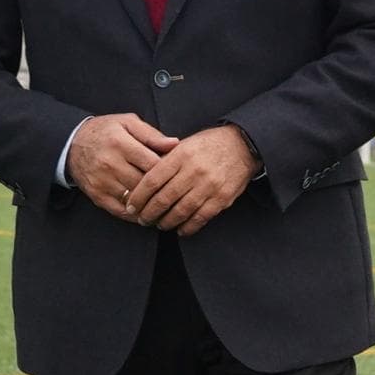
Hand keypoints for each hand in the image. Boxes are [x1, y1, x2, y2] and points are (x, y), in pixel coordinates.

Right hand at [68, 113, 173, 216]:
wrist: (72, 144)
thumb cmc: (105, 132)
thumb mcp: (127, 123)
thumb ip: (151, 134)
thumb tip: (174, 144)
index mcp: (120, 143)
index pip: (152, 163)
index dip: (168, 171)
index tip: (176, 173)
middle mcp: (110, 163)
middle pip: (145, 183)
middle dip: (161, 188)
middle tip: (174, 190)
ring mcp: (102, 182)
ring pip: (135, 199)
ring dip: (151, 203)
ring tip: (164, 202)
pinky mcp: (97, 196)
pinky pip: (121, 211)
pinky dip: (136, 214)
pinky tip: (147, 210)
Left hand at [127, 125, 259, 236]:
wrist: (242, 145)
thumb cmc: (209, 144)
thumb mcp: (185, 144)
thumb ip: (165, 159)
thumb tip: (142, 178)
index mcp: (181, 155)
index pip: (152, 180)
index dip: (138, 196)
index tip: (131, 206)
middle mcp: (193, 171)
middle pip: (163, 199)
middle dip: (148, 213)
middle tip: (142, 220)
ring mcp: (208, 186)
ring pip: (180, 211)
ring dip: (166, 222)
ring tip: (159, 225)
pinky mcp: (221, 198)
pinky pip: (200, 218)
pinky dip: (187, 227)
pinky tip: (180, 229)